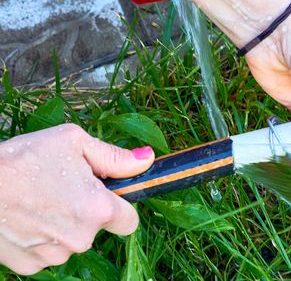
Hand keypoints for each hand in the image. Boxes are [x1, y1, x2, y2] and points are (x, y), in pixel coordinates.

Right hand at [0, 124, 153, 274]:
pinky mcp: (29, 267)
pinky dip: (40, 239)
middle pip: (97, 229)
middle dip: (86, 212)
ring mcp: (54, 256)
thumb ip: (114, 157)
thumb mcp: (74, 143)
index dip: (120, 208)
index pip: (129, 221)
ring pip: (71, 242)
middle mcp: (80, 238)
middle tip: (62, 189)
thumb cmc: (23, 158)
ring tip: (39, 200)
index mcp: (97, 209)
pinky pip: (47, 253)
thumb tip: (146, 159)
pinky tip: (25, 217)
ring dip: (62, 226)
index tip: (107, 197)